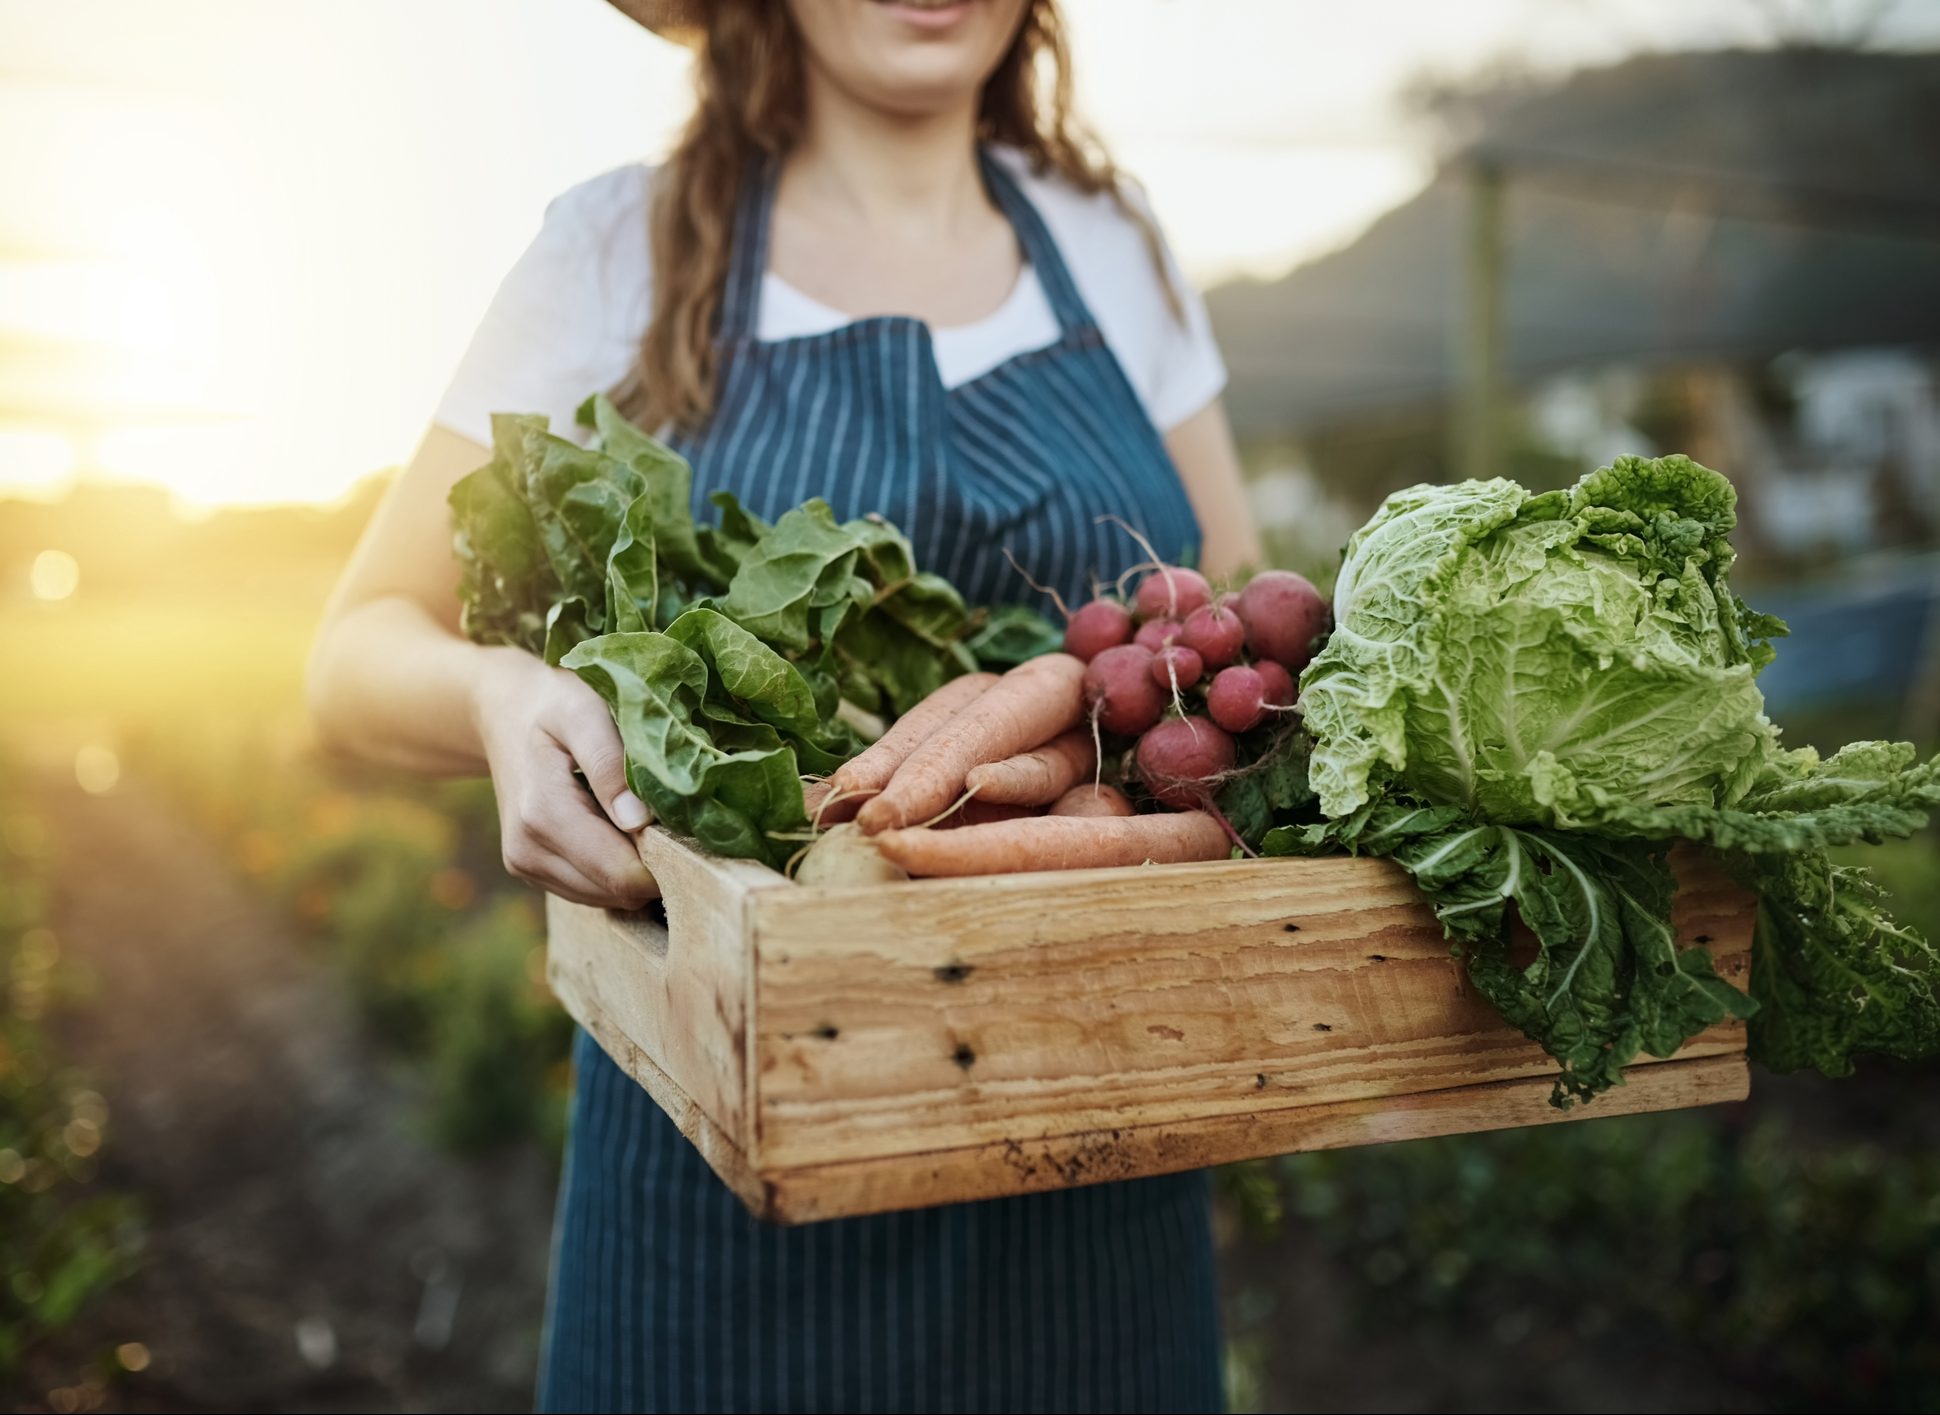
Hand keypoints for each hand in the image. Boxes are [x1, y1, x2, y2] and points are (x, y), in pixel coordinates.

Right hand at [470, 648, 659, 908]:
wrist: (502, 711)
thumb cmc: (552, 704)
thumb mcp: (584, 713)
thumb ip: (610, 764)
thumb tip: (639, 821)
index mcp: (543, 813)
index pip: (620, 873)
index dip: (665, 860)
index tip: (688, 828)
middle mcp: (528, 850)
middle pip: (616, 891)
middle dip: (654, 866)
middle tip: (674, 821)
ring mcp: (526, 865)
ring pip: (605, 898)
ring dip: (633, 869)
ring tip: (643, 820)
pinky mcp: (530, 870)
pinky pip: (589, 890)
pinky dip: (612, 870)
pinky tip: (618, 830)